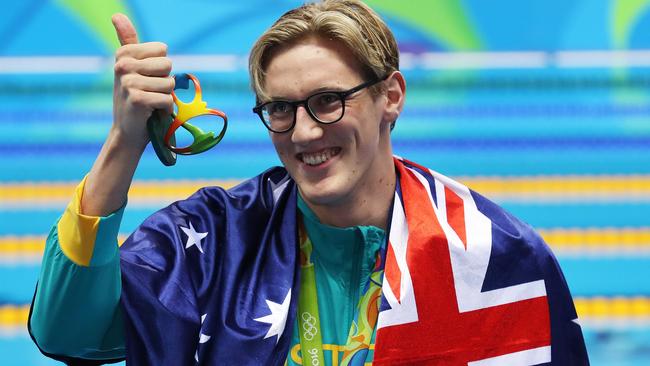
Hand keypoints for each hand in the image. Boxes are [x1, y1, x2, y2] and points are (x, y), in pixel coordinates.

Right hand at [110, 13, 174, 149]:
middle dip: (164, 82)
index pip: (162, 50)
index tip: (147, 78)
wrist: (128, 131)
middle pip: (167, 65)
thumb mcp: (132, 67)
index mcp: (123, 54)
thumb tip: (116, 14)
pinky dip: (165, 109)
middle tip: (149, 92)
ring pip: (169, 83)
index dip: (161, 67)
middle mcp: (123, 66)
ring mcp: (128, 82)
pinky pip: (168, 99)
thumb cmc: (135, 98)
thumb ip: (128, 40)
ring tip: (151, 103)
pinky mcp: (137, 100)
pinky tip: (151, 113)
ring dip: (165, 96)